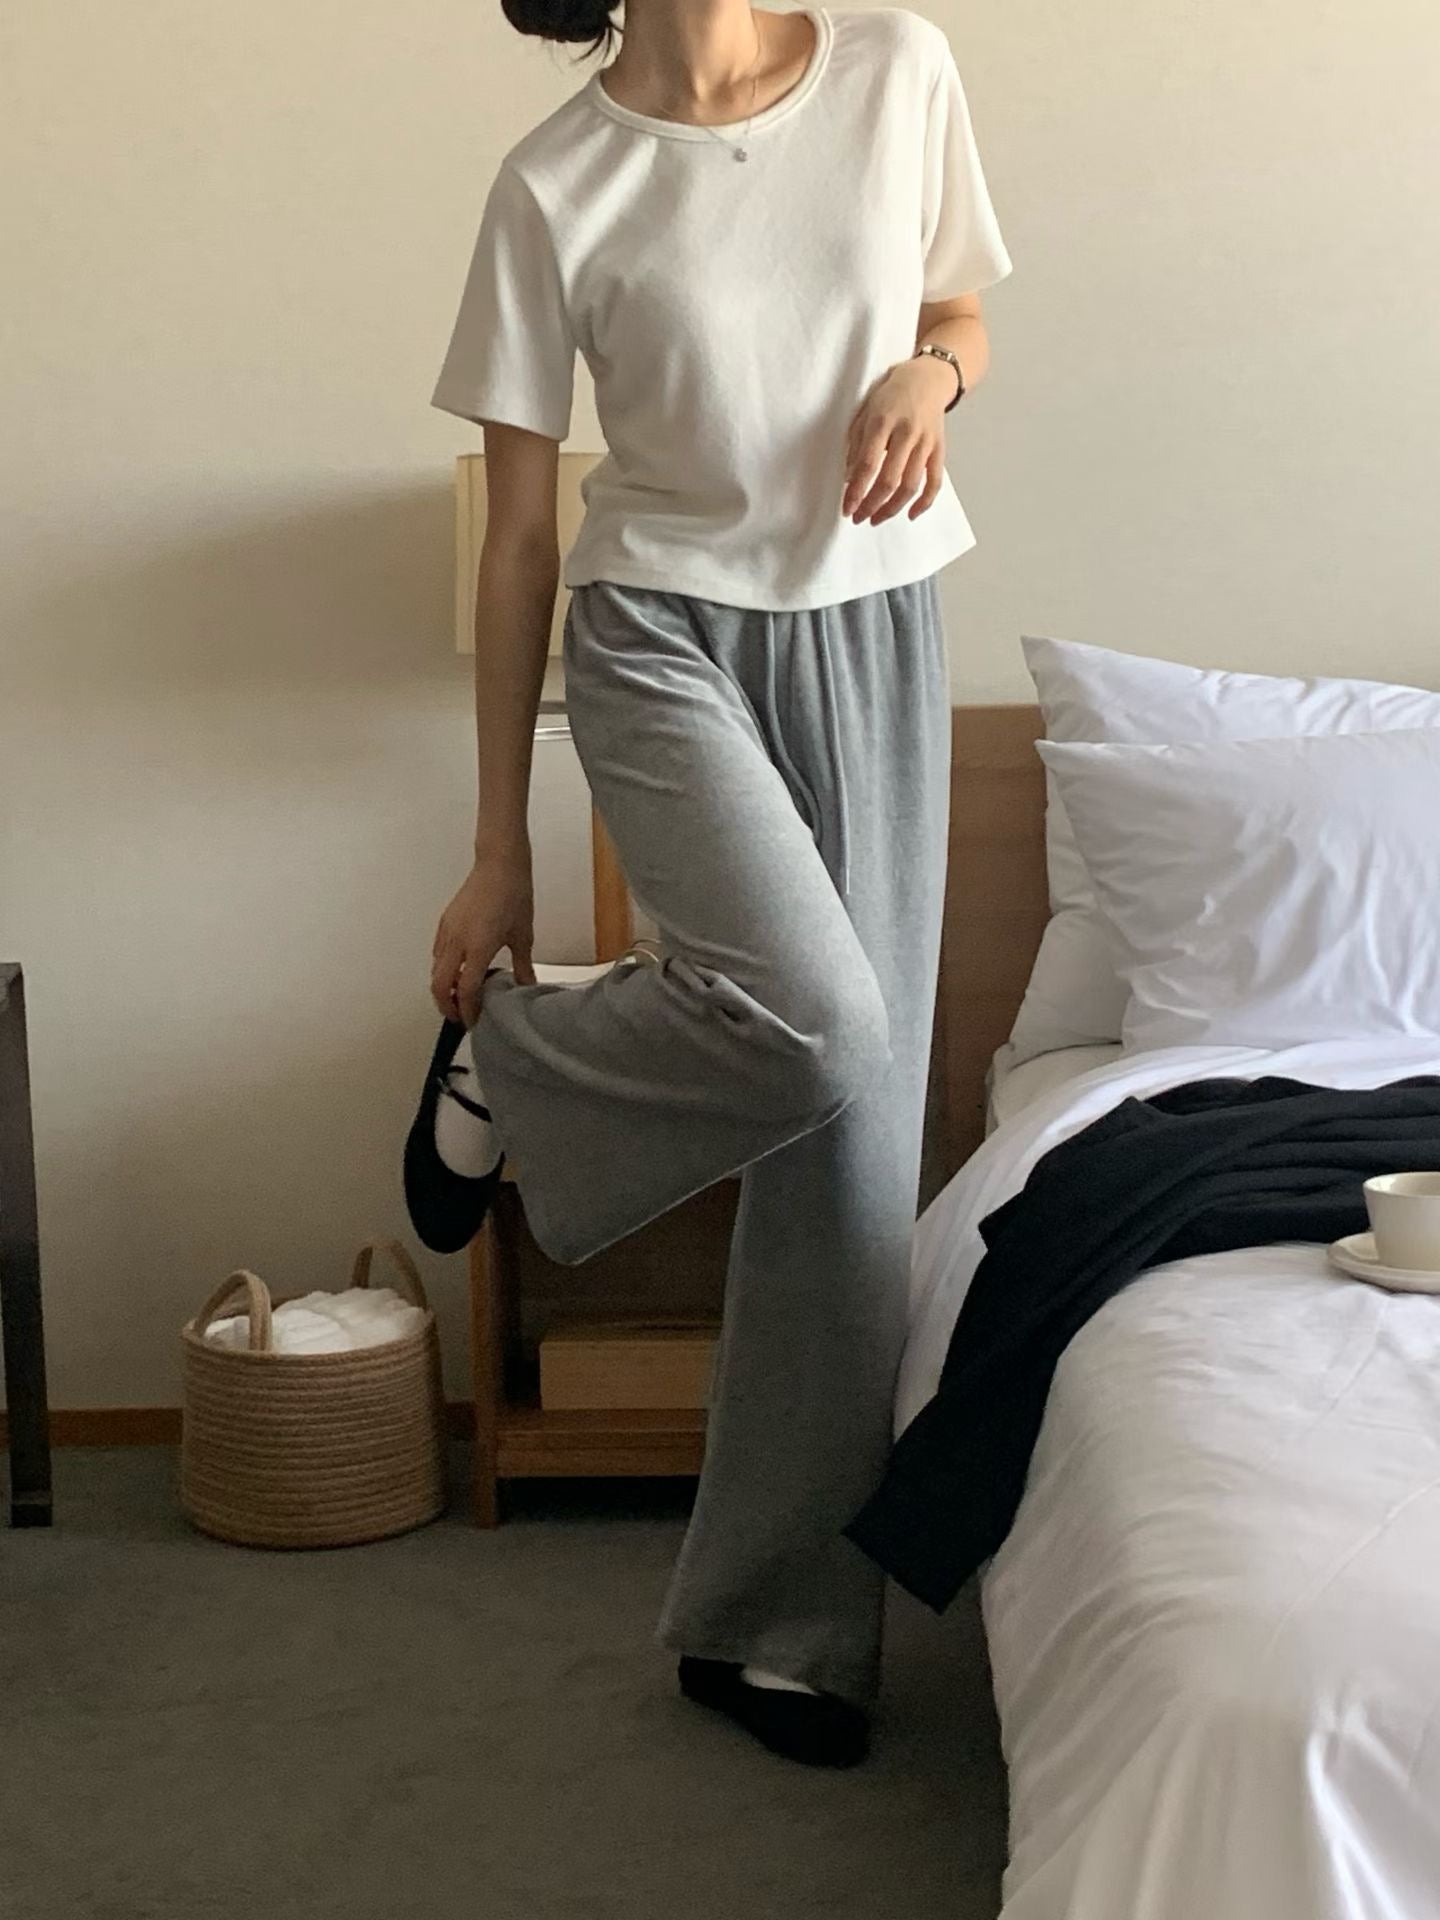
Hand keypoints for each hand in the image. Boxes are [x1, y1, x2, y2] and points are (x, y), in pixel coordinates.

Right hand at [429, 843, 536, 1027]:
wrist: (499, 864)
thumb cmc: (514, 895)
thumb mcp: (523, 935)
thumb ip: (522, 965)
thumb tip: (526, 985)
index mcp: (478, 948)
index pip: (467, 990)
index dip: (468, 1010)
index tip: (473, 1022)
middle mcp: (457, 942)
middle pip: (440, 985)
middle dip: (447, 1005)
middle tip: (460, 1016)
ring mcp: (447, 931)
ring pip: (436, 969)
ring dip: (444, 988)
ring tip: (460, 997)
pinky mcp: (445, 922)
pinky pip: (437, 953)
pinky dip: (443, 968)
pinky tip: (458, 971)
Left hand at [841, 355, 956, 524]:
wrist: (928, 378)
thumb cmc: (891, 395)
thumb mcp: (866, 411)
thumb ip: (856, 443)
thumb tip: (849, 478)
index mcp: (883, 421)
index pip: (867, 465)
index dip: (856, 491)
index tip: (847, 508)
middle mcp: (906, 433)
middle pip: (889, 480)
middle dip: (871, 505)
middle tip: (859, 518)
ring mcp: (926, 443)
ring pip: (910, 486)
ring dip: (892, 508)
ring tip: (876, 519)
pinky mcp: (939, 449)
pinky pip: (934, 482)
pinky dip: (924, 503)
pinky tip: (910, 515)